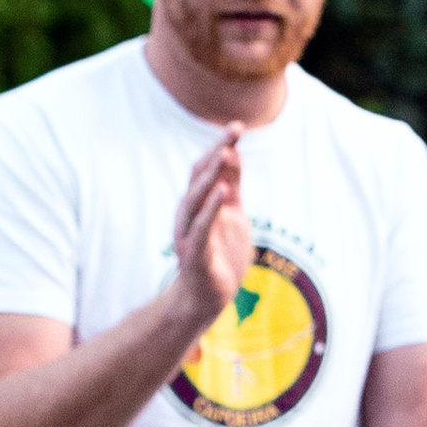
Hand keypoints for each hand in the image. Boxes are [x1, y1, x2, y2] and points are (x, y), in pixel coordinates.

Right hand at [170, 128, 251, 330]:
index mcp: (200, 205)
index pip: (207, 169)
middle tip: (233, 132)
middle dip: (216, 153)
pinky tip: (222, 192)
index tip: (237, 127)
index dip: (221, 147)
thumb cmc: (221, 257)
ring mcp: (190, 235)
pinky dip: (211, 209)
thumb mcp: (233, 215)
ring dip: (210, 175)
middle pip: (199, 178)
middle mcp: (189, 215)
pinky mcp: (196, 255)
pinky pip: (201, 227)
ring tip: (225, 153)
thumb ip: (231, 187)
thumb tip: (232, 153)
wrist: (208, 300)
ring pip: (195, 199)